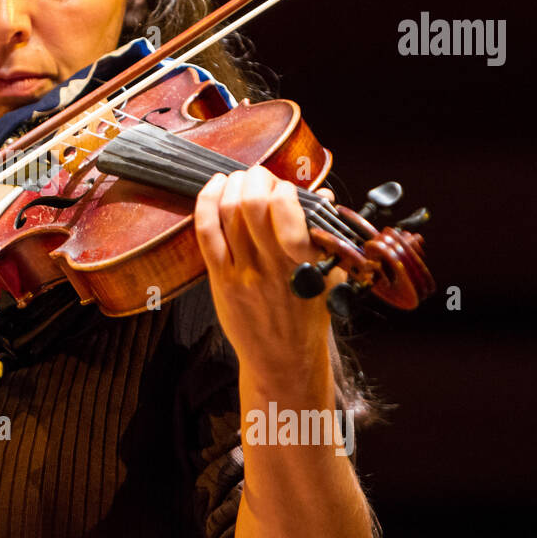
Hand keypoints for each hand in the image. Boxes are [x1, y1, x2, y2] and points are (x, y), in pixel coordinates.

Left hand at [194, 167, 338, 391]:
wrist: (283, 360)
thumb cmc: (308, 317)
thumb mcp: (330, 276)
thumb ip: (324, 234)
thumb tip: (321, 194)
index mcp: (305, 263)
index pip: (286, 211)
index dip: (282, 188)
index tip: (285, 188)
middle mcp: (271, 267)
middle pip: (251, 205)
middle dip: (255, 178)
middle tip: (260, 177)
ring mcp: (242, 274)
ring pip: (227, 213)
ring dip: (232, 185)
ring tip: (239, 179)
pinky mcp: (220, 280)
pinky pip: (206, 233)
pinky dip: (206, 202)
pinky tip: (214, 188)